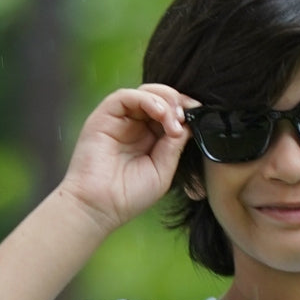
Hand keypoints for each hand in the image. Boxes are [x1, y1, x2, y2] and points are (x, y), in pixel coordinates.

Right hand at [61, 83, 195, 236]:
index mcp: (150, 138)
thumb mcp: (162, 170)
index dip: (185, 111)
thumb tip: (189, 123)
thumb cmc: (129, 195)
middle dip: (177, 102)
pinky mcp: (105, 115)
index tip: (200, 116)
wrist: (99, 207)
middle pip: (160, 98)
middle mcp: (135, 125)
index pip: (171, 113)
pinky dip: (146, 99)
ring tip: (174, 119)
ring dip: (165, 101)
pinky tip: (160, 114)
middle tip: (186, 116)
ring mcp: (120, 119)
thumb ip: (175, 146)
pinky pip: (127, 96)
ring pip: (146, 93)